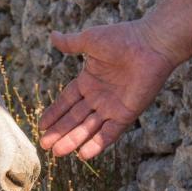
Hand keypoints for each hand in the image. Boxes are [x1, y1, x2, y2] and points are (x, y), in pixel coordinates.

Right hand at [39, 20, 177, 159]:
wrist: (150, 44)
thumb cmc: (122, 38)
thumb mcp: (90, 40)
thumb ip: (70, 43)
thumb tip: (52, 35)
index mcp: (89, 81)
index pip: (67, 101)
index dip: (54, 113)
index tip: (41, 126)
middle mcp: (99, 97)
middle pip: (75, 118)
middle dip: (60, 131)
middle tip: (45, 145)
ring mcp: (112, 107)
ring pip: (89, 128)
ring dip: (73, 140)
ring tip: (57, 153)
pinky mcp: (126, 114)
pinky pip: (110, 133)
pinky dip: (97, 144)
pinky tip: (83, 154)